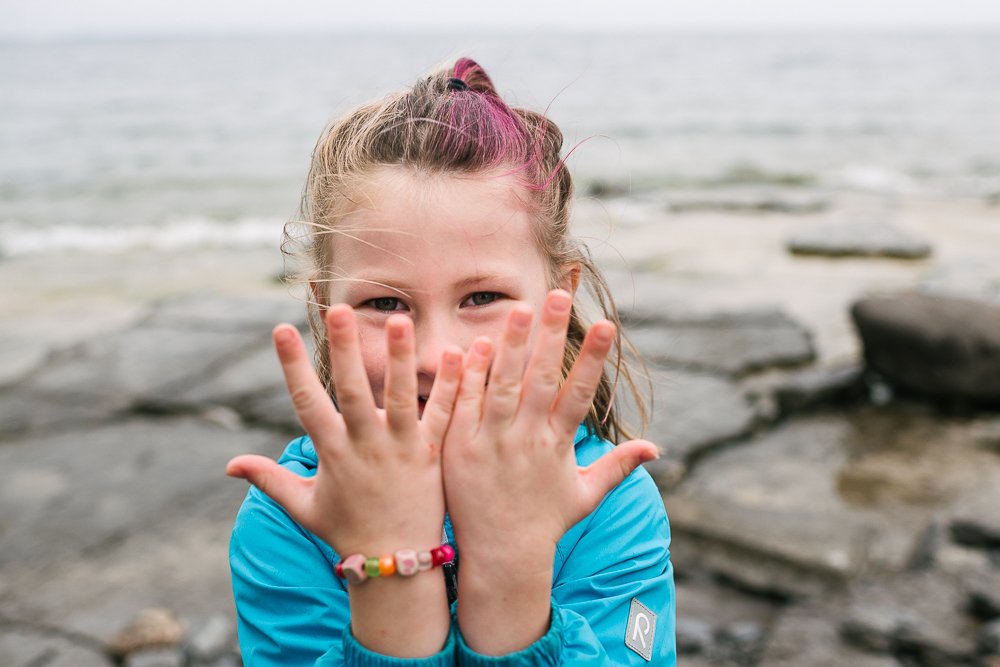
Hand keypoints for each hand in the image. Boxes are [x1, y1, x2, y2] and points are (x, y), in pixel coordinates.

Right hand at [226, 304, 461, 558]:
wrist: (394, 563)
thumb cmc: (346, 532)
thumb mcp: (303, 506)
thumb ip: (270, 479)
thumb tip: (228, 465)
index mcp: (332, 453)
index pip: (307, 401)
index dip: (291, 365)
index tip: (279, 329)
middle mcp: (365, 446)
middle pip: (353, 391)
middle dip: (344, 350)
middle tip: (339, 310)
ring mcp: (401, 449)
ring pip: (401, 397)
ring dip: (399, 358)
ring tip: (399, 319)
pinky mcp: (432, 453)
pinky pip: (443, 414)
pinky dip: (450, 384)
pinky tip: (457, 351)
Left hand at [442, 289, 658, 653]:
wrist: (498, 558)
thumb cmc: (543, 523)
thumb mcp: (585, 494)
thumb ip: (617, 466)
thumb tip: (657, 449)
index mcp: (557, 446)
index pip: (579, 394)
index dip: (594, 359)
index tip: (609, 325)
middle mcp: (526, 440)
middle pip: (541, 379)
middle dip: (552, 335)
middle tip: (559, 294)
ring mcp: (490, 443)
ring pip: (501, 385)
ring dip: (512, 345)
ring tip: (520, 309)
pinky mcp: (458, 449)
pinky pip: (463, 405)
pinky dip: (468, 376)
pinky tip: (472, 344)